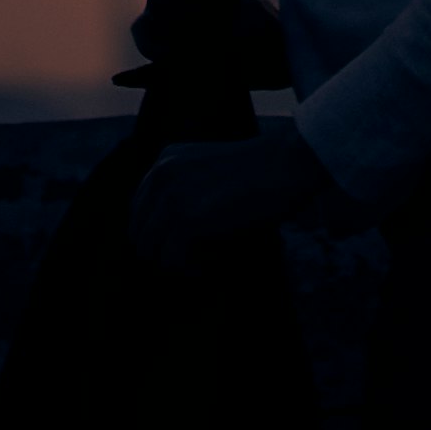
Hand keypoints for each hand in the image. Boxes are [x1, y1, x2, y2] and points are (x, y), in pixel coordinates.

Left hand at [129, 127, 355, 267]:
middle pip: (139, 233)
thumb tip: (170, 234)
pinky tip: (213, 262)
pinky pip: (172, 261)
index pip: (139, 210)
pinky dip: (191, 269)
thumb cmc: (265, 171)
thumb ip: (186, 189)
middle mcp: (161, 174)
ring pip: (151, 251)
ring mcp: (171, 197)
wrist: (291, 163)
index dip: (161, 234)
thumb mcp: (212, 171)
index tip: (188, 244)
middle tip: (196, 256)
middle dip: (165, 250)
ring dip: (176, 262)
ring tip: (206, 260)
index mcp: (165, 160)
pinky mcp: (186, 220)